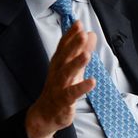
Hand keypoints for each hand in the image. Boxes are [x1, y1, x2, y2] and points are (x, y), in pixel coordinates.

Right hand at [26, 21, 96, 137]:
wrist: (45, 114)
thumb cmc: (60, 87)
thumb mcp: (73, 68)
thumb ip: (82, 51)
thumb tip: (91, 34)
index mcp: (58, 63)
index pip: (63, 46)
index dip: (70, 35)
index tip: (78, 24)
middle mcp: (57, 73)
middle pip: (64, 57)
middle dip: (73, 45)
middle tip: (83, 34)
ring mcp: (59, 87)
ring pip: (66, 74)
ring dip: (76, 64)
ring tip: (87, 55)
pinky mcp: (64, 101)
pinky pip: (72, 94)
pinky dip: (81, 87)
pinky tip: (92, 82)